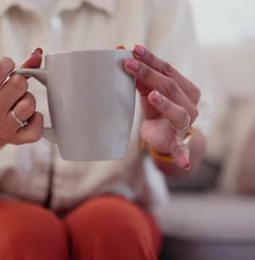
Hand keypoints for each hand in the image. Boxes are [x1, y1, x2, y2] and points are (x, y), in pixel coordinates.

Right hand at [0, 48, 43, 146]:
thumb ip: (17, 68)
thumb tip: (37, 53)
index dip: (8, 65)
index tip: (7, 68)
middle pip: (18, 84)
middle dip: (19, 83)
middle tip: (14, 90)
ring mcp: (4, 129)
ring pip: (30, 103)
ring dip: (28, 100)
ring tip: (19, 104)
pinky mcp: (18, 140)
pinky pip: (38, 125)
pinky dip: (37, 119)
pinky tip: (28, 118)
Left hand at [123, 45, 200, 169]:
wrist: (167, 137)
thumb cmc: (157, 108)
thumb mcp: (148, 92)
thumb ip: (139, 77)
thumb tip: (118, 51)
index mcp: (186, 88)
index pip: (168, 69)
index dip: (152, 59)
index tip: (134, 49)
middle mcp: (190, 105)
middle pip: (169, 86)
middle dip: (149, 74)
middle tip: (129, 64)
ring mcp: (185, 125)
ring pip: (177, 112)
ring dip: (164, 104)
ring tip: (152, 96)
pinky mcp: (177, 143)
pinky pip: (182, 149)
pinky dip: (183, 155)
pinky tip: (185, 161)